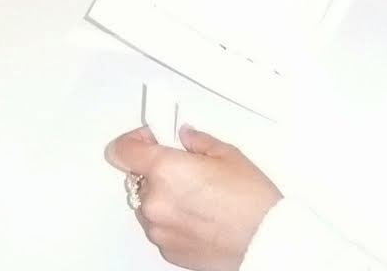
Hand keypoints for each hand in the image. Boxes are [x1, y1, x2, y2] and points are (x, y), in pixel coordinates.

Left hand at [107, 125, 279, 270]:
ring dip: (165, 197)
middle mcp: (155, 201)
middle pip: (139, 177)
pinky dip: (173, 219)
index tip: (150, 139)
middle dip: (159, 171)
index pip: (123, 150)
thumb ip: (197, 142)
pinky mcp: (166, 249)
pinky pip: (161, 227)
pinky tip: (200, 216)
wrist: (263, 241)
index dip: (135, 140)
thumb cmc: (250, 200)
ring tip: (199, 197)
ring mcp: (158, 229)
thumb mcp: (228, 155)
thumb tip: (185, 138)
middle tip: (189, 169)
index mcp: (165, 170)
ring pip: (150, 204)